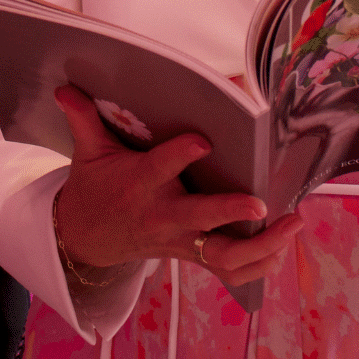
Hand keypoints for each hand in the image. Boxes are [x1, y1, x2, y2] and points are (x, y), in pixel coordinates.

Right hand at [52, 85, 301, 290]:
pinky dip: (258, 266)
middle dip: (229, 213)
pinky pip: (230, 272)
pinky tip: (283, 249)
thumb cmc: (95, 187)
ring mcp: (181, 241)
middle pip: (200, 220)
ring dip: (262, 245)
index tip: (204, 140)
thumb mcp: (88, 153)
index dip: (181, 155)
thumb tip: (65, 87)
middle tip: (261, 203)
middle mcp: (163, 217)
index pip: (160, 169)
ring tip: (293, 224)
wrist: (85, 239)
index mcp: (138, 186)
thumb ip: (84, 119)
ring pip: (224, 255)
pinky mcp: (192, 256)